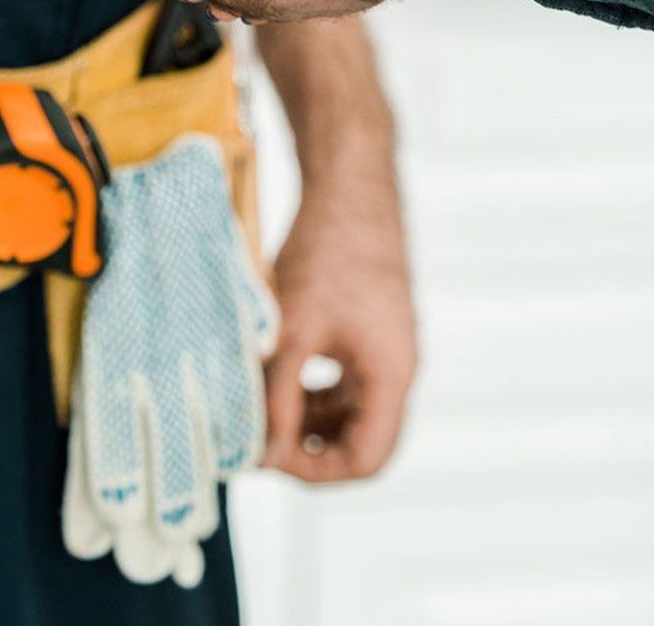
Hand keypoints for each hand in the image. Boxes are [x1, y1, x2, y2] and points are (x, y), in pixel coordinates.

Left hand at [262, 179, 416, 481]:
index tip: (266, 454)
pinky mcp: (369, 326)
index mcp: (391, 374)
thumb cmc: (327, 250)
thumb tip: (259, 452)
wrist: (349, 183)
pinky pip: (343, 378)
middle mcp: (398, 366)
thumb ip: (278, 395)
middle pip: (360, 439)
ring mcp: (385, 345)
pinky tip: (273, 371)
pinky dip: (310, 385)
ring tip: (256, 404)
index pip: (366, 459)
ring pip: (349, 409)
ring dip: (305, 416)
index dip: (314, 470)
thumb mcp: (293, 330)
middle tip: (255, 435)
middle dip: (306, 446)